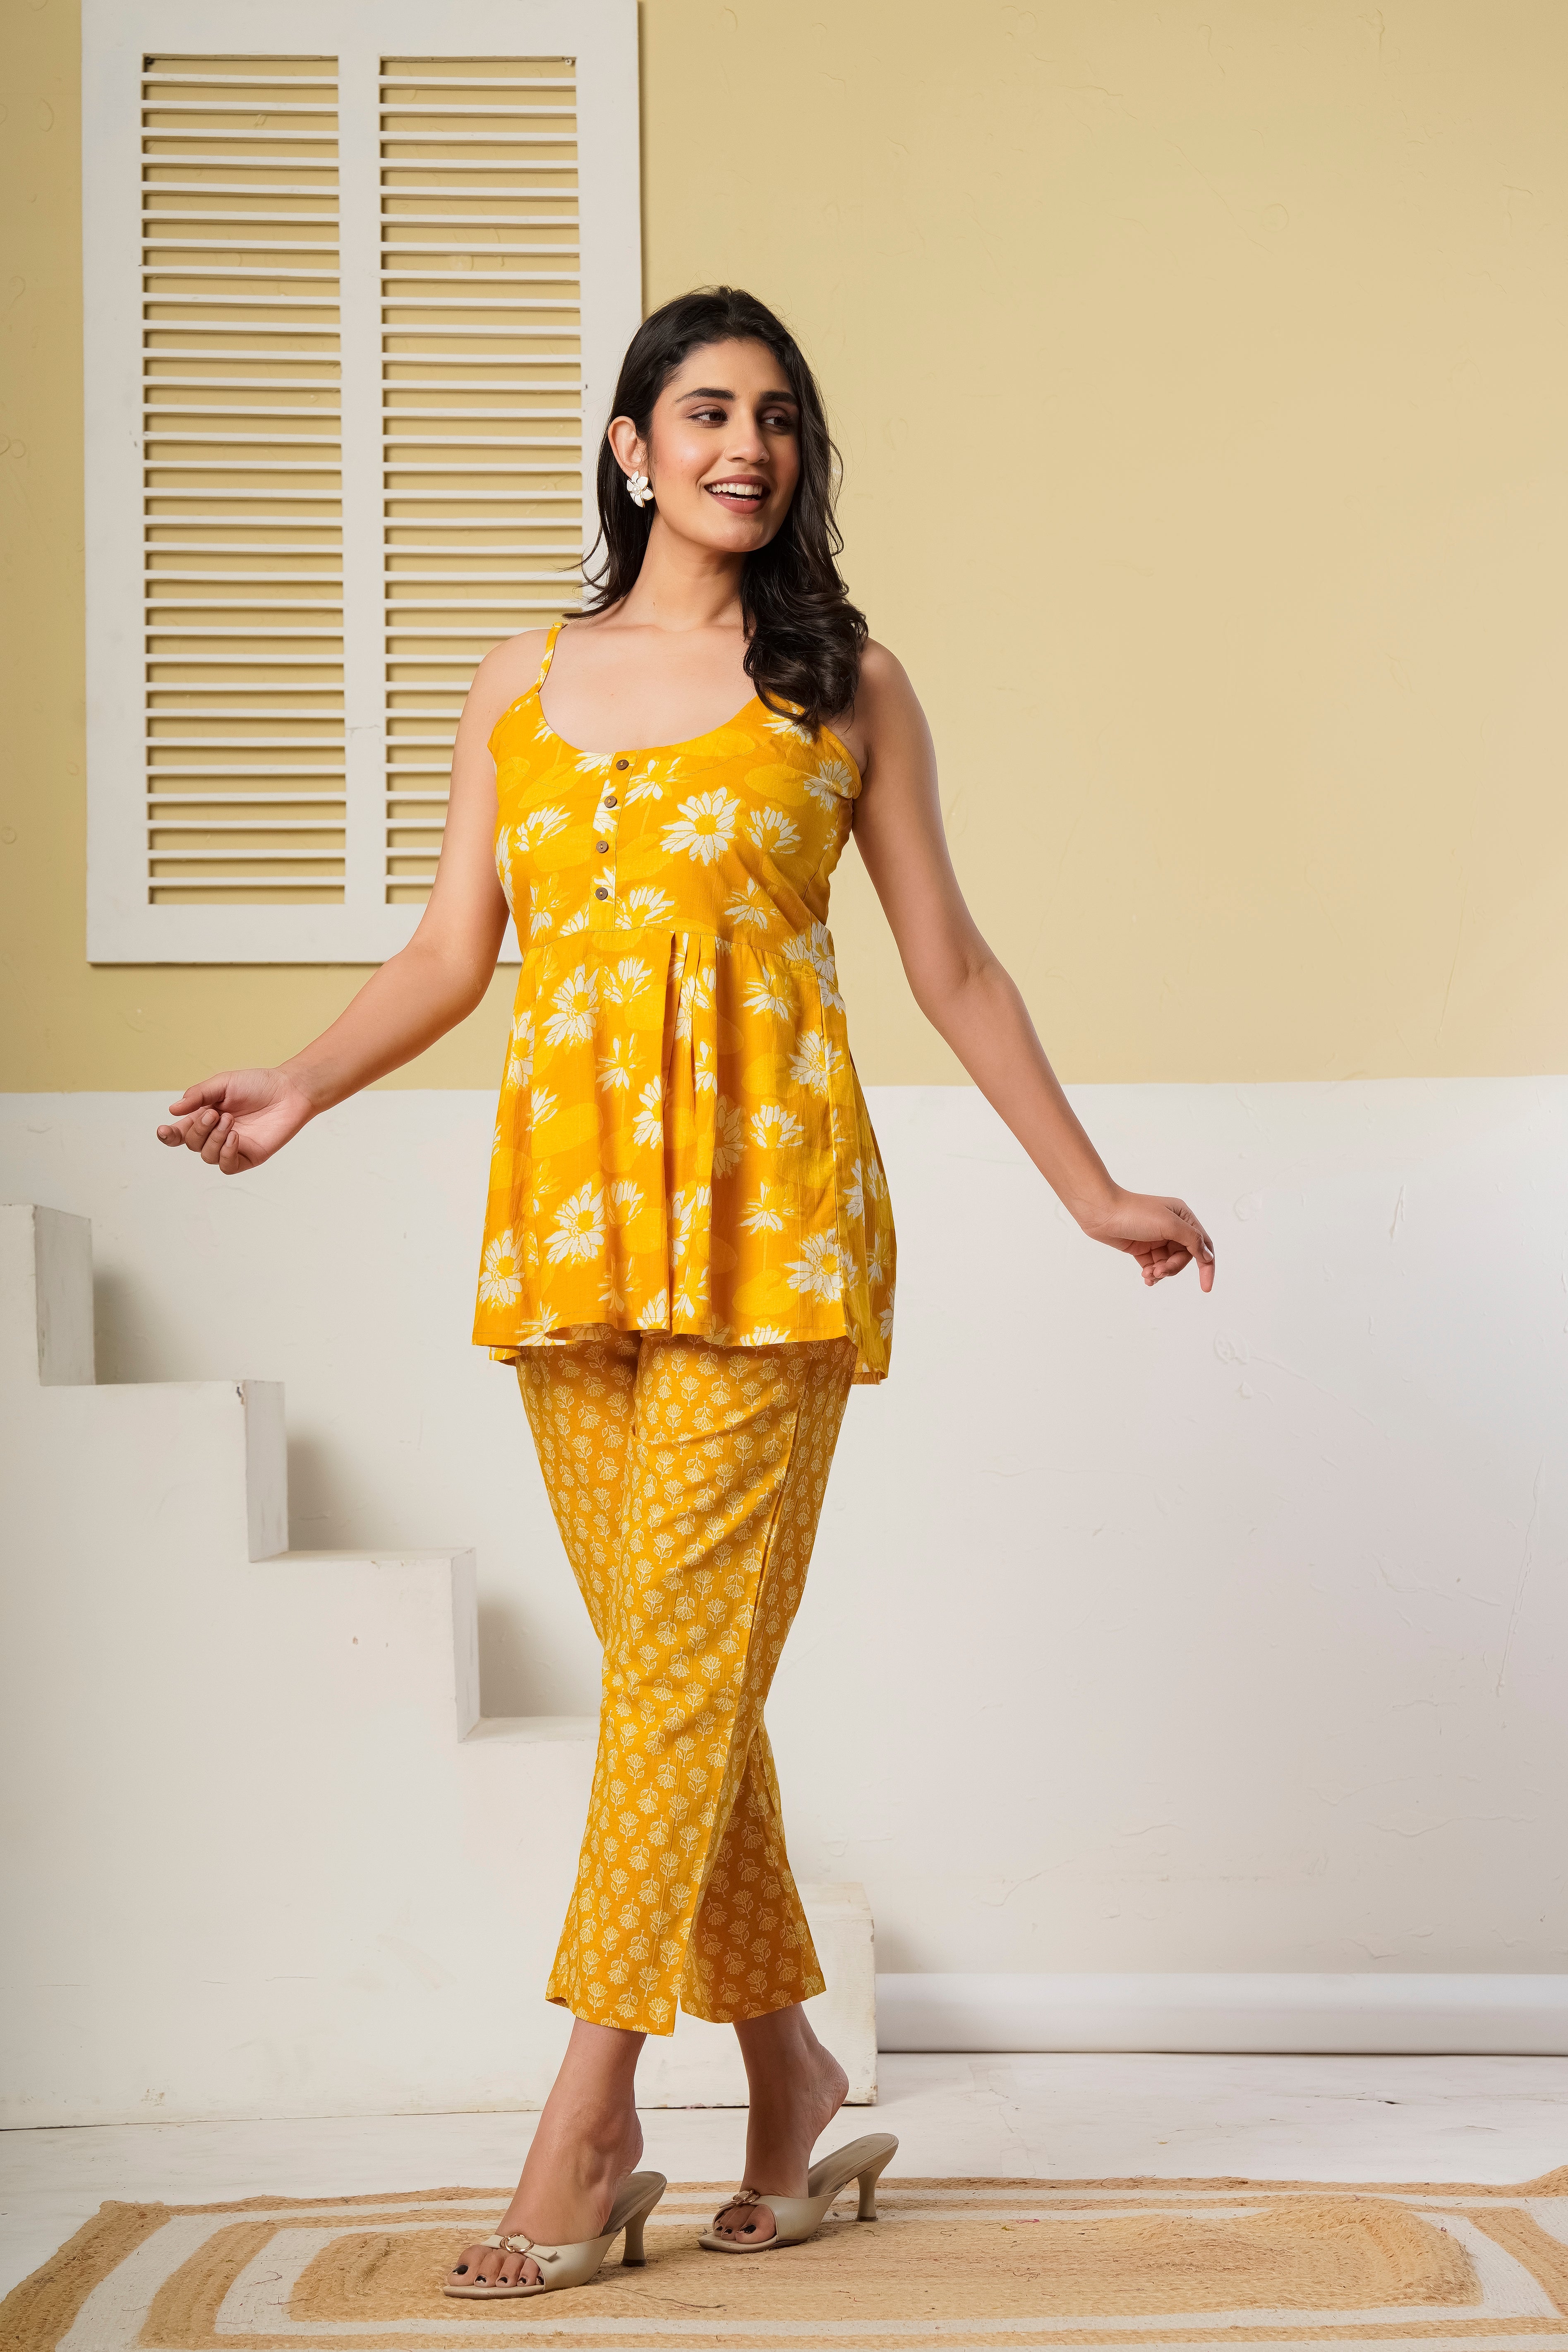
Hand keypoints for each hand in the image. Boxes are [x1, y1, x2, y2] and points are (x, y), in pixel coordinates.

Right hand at [155, 1067, 316, 1174]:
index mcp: (205, 1116)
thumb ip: (198, 1096)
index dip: (168, 1136)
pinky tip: (235, 1137)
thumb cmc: (258, 1084)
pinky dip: (226, 1153)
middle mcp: (215, 1134)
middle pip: (191, 1143)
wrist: (289, 1091)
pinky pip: (226, 1166)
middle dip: (199, 1129)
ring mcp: (232, 1147)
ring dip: (214, 1138)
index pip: (180, 1133)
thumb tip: (173, 1110)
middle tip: (216, 1113)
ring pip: (207, 1155)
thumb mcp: (223, 1084)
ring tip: (230, 1120)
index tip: (163, 1130)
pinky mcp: (248, 1157)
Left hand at [1079, 1188, 1214, 1290]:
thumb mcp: (1169, 1224)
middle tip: (1160, 1271)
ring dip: (1161, 1272)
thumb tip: (1208, 1256)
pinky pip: (1155, 1266)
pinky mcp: (1142, 1248)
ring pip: (1168, 1263)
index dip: (1207, 1267)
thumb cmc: (1135, 1213)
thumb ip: (1192, 1240)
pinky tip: (1146, 1277)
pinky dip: (1152, 1274)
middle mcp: (1172, 1227)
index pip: (1203, 1244)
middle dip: (1173, 1267)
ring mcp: (1157, 1238)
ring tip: (1148, 1274)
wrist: (1101, 1213)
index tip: (1206, 1288)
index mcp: (1183, 1217)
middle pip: (1184, 1257)